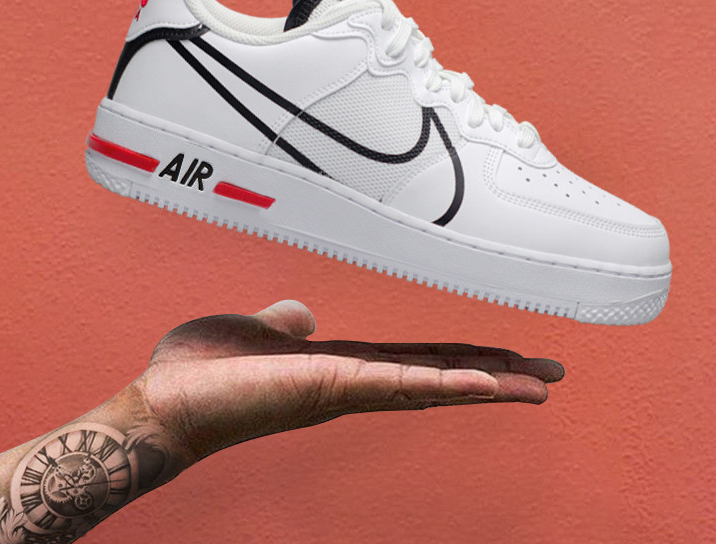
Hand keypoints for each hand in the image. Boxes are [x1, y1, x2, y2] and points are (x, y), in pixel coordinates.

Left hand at [136, 300, 563, 463]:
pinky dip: (445, 386)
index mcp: (343, 365)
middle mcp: (356, 382)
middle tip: (549, 377)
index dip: (462, 359)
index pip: (417, 361)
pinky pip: (400, 386)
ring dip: (488, 384)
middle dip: (496, 376)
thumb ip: (287, 322)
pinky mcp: (333, 389)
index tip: (504, 358)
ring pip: (433, 385)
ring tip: (538, 384)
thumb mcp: (257, 332)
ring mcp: (349, 390)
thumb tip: (303, 313)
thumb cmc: (208, 370)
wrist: (165, 402)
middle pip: (440, 376)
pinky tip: (484, 385)